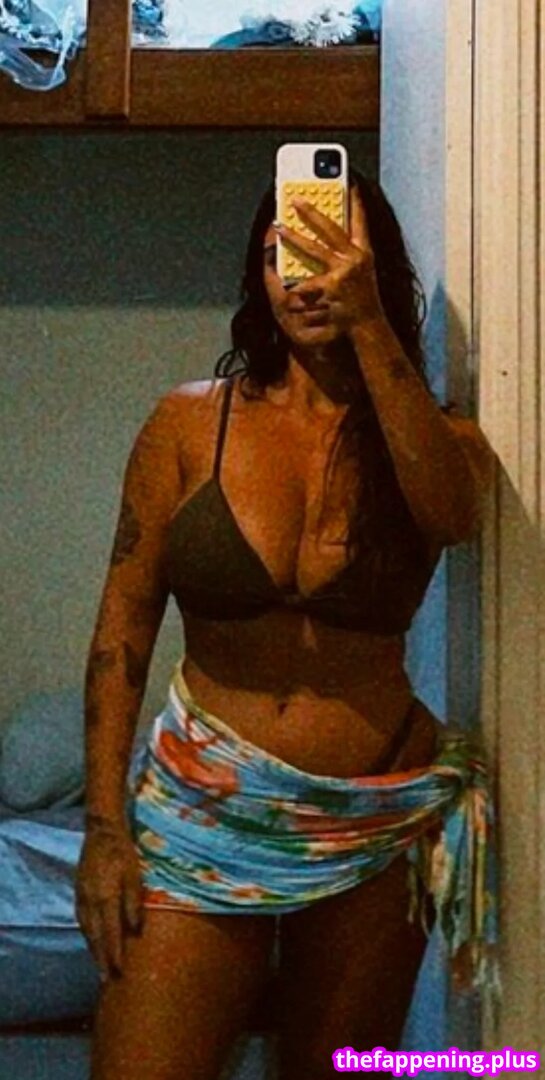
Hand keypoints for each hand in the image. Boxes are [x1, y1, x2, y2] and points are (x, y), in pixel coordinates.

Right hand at [75, 818, 143, 981]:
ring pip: (87, 930)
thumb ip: (134, 903)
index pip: (110, 932)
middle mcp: (90, 901)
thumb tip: (136, 930)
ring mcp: (82, 897)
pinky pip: (82, 920)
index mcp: (105, 897)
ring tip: (100, 965)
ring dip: (93, 949)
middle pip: (95, 936)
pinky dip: (88, 934)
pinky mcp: (79, 892)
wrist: (101, 832)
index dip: (114, 953)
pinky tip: (92, 940)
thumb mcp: (134, 875)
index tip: (118, 971)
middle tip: (106, 979)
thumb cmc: (123, 852)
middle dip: (101, 958)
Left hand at [274, 185, 384, 334]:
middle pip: (330, 229)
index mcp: (364, 253)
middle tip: (294, 199)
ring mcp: (342, 274)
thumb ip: (349, 252)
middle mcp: (355, 260)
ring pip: (313, 250)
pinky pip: (307, 283)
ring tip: (278, 227)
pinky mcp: (331, 290)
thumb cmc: (363, 299)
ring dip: (294, 237)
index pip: (360, 221)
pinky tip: (284, 282)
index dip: (356, 202)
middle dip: (312, 212)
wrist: (368, 326)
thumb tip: (331, 231)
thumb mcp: (363, 271)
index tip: (350, 183)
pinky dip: (296, 284)